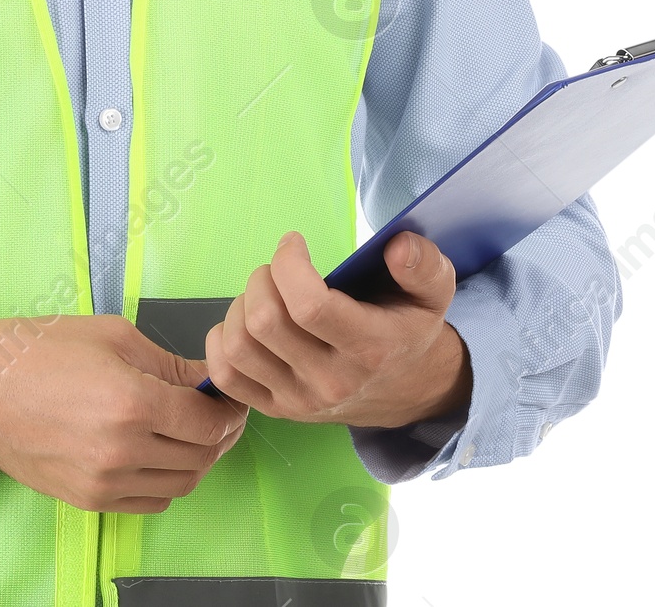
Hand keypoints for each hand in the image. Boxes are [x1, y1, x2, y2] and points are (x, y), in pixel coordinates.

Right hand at [0, 313, 247, 513]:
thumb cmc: (40, 349)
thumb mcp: (112, 335)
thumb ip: (168, 362)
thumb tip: (207, 378)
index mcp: (132, 403)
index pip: (207, 421)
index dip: (228, 409)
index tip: (231, 396)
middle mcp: (123, 451)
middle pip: (201, 456)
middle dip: (220, 434)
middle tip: (219, 411)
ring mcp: (105, 483)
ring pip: (181, 485)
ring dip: (197, 460)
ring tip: (192, 430)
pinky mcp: (89, 501)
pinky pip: (150, 501)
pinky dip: (167, 481)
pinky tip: (160, 452)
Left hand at [201, 230, 472, 428]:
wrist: (407, 390)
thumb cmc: (408, 327)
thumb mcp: (433, 293)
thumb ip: (424, 265)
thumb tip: (397, 246)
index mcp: (369, 348)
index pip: (309, 305)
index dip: (288, 263)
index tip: (294, 243)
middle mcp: (331, 381)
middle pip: (265, 321)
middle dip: (262, 277)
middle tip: (279, 269)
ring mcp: (300, 401)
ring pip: (239, 347)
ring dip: (241, 305)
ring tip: (264, 294)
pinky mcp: (277, 410)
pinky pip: (226, 376)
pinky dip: (221, 340)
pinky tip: (245, 322)